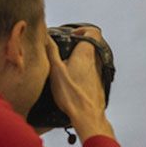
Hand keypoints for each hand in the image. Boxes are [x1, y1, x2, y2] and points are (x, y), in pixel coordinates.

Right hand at [45, 26, 113, 140]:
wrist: (88, 117)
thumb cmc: (72, 95)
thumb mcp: (55, 71)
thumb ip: (51, 52)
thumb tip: (46, 37)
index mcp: (86, 53)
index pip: (93, 31)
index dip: (83, 29)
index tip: (72, 35)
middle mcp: (95, 61)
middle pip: (91, 45)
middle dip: (78, 45)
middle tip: (66, 50)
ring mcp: (99, 73)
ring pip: (92, 60)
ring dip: (80, 60)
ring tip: (66, 67)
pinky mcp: (98, 85)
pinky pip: (92, 73)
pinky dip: (83, 73)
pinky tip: (72, 82)